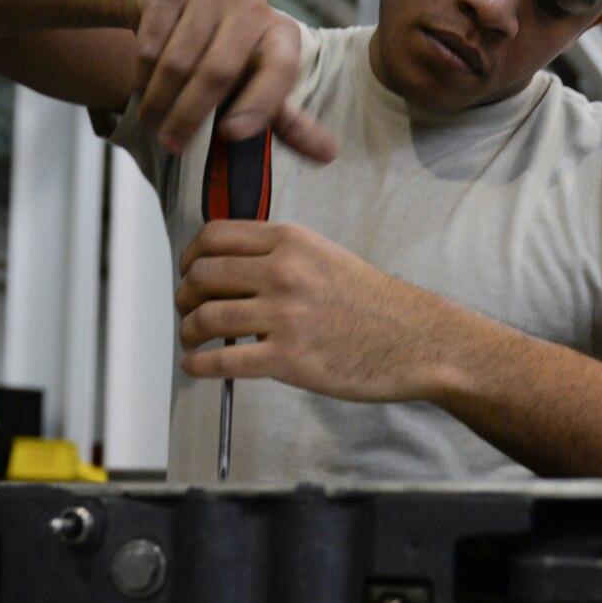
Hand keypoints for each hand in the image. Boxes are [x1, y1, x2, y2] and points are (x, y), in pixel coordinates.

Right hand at [126, 0, 336, 160]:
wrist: (179, 0)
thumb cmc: (230, 54)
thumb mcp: (260, 84)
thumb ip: (289, 122)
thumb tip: (329, 156)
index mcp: (281, 34)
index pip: (279, 71)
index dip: (258, 105)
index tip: (231, 134)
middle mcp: (252, 6)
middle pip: (218, 72)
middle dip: (190, 116)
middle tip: (171, 145)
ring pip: (178, 61)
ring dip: (159, 100)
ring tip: (152, 124)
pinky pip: (151, 44)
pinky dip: (143, 76)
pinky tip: (143, 91)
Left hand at [175, 221, 471, 401]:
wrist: (416, 340)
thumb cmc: (375, 303)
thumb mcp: (325, 256)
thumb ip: (279, 255)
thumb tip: (229, 270)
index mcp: (291, 241)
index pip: (215, 236)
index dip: (190, 256)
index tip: (188, 272)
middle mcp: (283, 271)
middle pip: (202, 274)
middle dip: (184, 294)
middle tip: (187, 309)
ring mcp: (284, 315)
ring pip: (205, 316)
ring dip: (187, 330)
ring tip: (191, 339)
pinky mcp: (288, 359)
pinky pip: (222, 360)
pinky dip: (198, 364)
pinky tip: (195, 366)